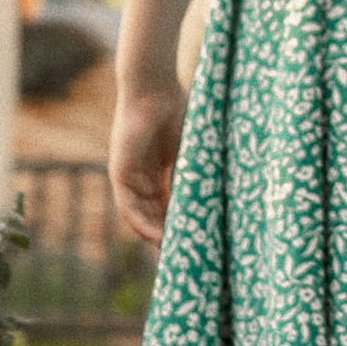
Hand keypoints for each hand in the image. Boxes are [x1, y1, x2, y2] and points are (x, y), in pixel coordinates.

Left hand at [110, 79, 186, 248]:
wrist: (155, 88)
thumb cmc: (178, 111)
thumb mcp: (193, 151)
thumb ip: (199, 173)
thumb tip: (226, 197)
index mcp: (159, 172)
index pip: (168, 206)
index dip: (180, 225)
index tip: (197, 242)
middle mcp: (142, 177)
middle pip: (153, 215)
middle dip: (168, 236)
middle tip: (186, 257)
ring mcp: (130, 176)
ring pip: (139, 215)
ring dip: (154, 235)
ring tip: (172, 253)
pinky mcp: (120, 172)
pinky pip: (128, 205)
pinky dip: (141, 222)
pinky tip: (155, 236)